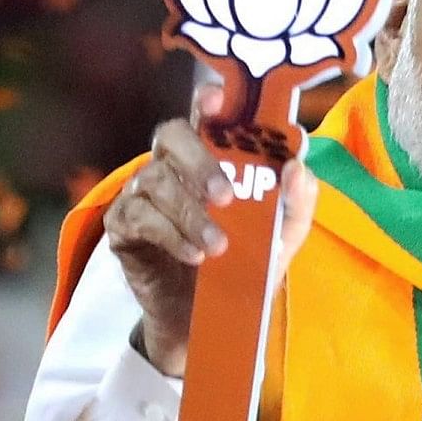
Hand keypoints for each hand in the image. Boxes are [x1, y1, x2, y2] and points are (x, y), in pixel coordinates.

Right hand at [102, 110, 319, 378]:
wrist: (207, 321)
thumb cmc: (243, 265)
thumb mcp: (281, 238)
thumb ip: (297, 204)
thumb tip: (298, 167)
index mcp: (208, 157)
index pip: (202, 116)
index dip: (206, 102)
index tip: (216, 99)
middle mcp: (170, 165)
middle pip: (171, 136)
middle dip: (199, 161)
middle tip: (225, 196)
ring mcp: (141, 193)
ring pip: (155, 181)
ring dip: (189, 213)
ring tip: (217, 246)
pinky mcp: (122, 227)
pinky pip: (138, 217)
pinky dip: (169, 235)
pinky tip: (193, 255)